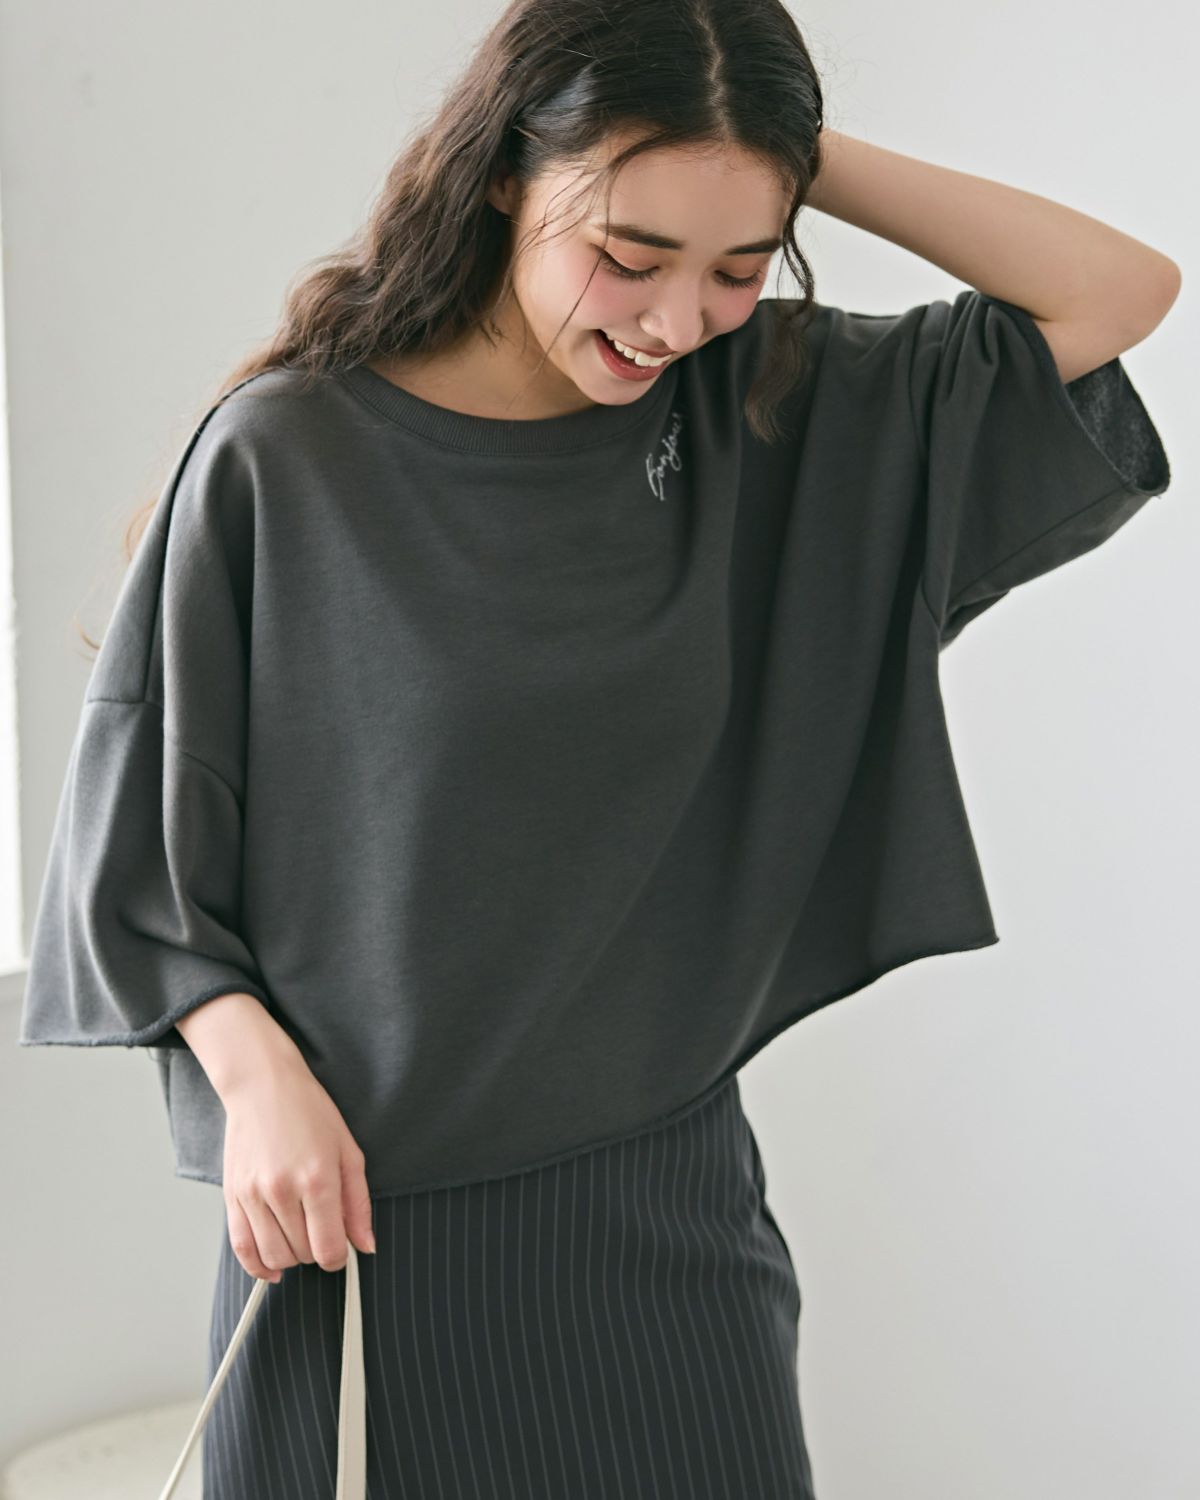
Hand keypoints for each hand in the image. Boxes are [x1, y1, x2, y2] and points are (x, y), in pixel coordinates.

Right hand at [219, 1050, 376, 1281]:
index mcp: (318, 1179)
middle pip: (303, 1254)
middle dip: (317, 1251)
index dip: (339, 1258)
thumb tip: (366, 1245)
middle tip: (321, 1230)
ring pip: (274, 1256)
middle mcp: (282, 1190)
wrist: (263, 1086)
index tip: (341, 1250)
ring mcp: (253, 1194)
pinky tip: (273, 1265)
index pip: (328, 1249)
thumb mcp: (348, 1151)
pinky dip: (258, 1266)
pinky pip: (241, 1248)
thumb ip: (358, 1203)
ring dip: (291, 1257)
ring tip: (300, 1237)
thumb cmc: (310, 1113)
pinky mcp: (231, 1196)